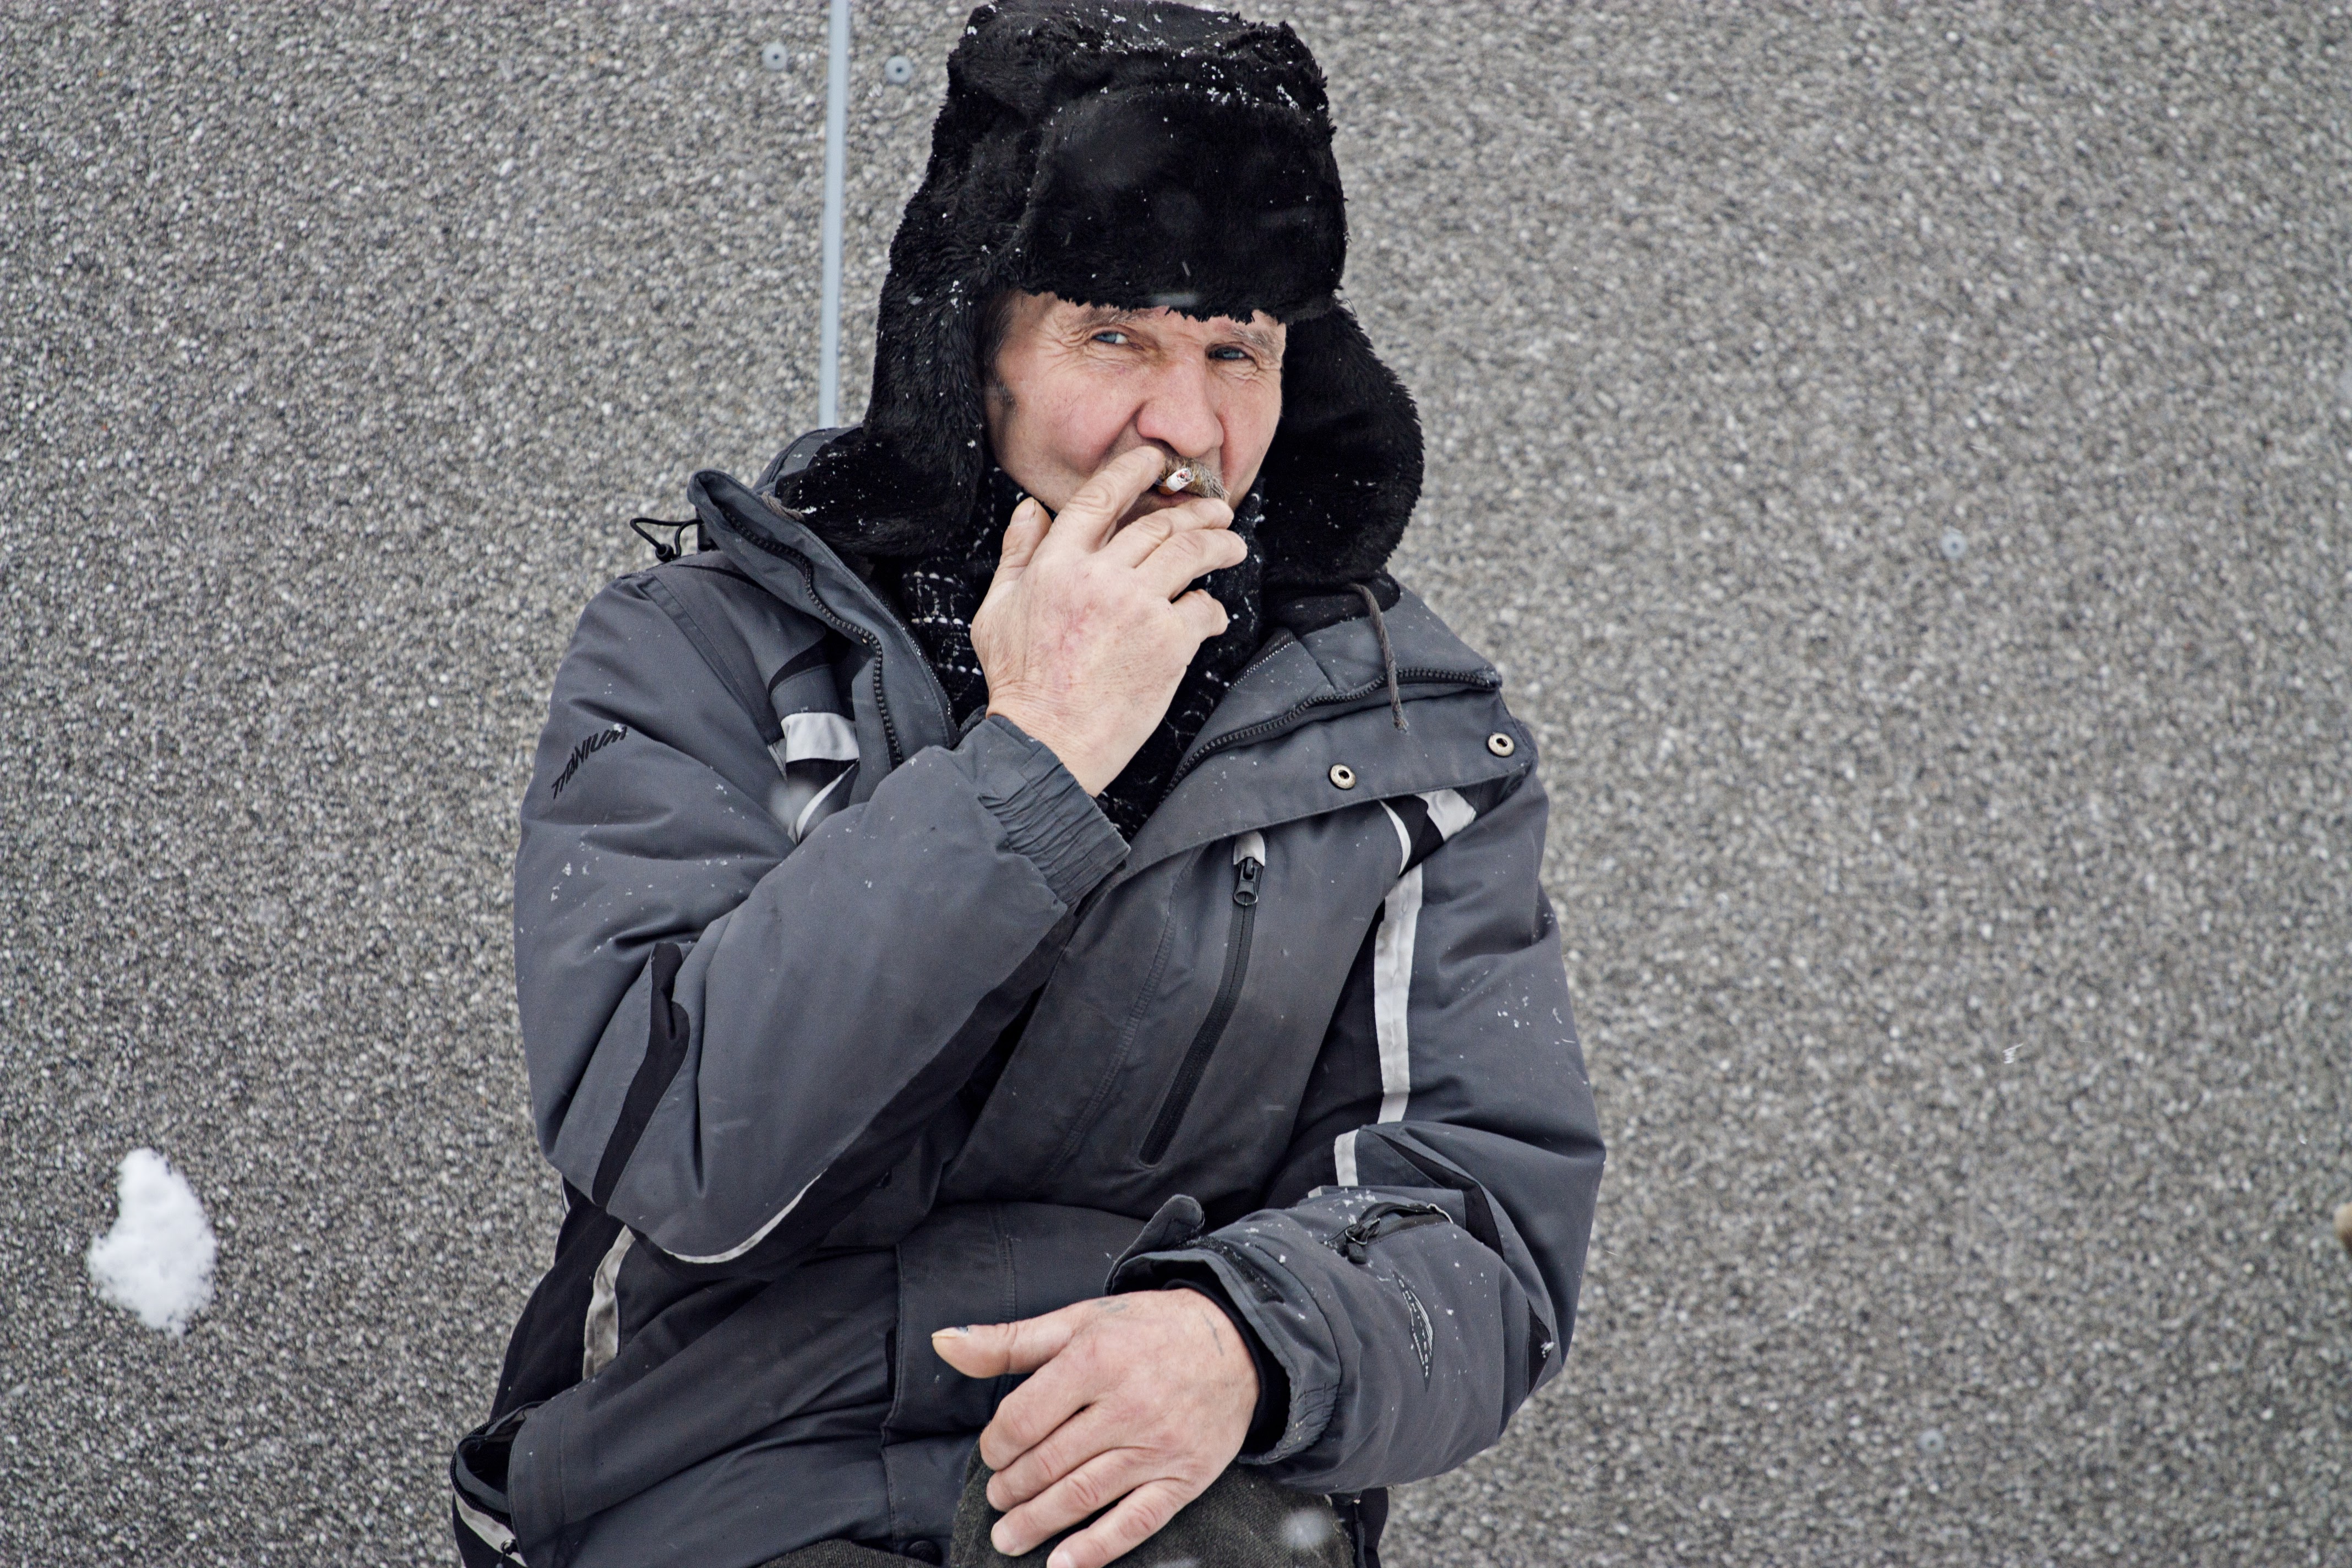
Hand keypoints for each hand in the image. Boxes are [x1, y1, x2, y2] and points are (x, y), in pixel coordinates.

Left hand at [932, 1290, 1259, 1567]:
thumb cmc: (1149, 1329)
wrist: (1237, 1342)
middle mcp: (1126, 1405)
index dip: (997, 1444)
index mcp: (1095, 1359)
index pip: (1024, 1418)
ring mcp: (1157, 1446)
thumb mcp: (1079, 1320)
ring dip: (1037, 1523)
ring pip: (1082, 1495)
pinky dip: (1096, 1548)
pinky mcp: (1183, 1478)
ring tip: (1008, 1537)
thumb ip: (1010, 1340)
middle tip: (997, 1498)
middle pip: (1048, 1462)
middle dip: (1012, 1488)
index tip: (993, 1453)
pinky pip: (1135, 1521)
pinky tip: (1063, 1563)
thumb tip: (945, 1343)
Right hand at [971, 446, 1246, 794]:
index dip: (1133, 470)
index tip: (1156, 462)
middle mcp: (1100, 577)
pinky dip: (1212, 607)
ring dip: (1219, 543)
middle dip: (1195, 510)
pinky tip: (1211, 613)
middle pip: (1159, 524)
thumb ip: (1017, 554)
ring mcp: (1138, 607)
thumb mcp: (997, 610)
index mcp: (1057, 564)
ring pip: (1191, 554)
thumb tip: (1030, 510)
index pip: (1101, 497)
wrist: (1047, 742)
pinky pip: (1203, 608)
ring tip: (1232, 544)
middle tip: (1217, 509)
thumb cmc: (1020, 683)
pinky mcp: (1168, 642)